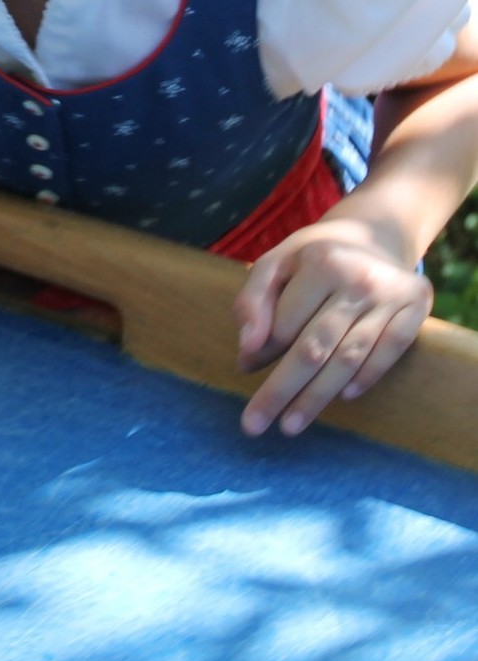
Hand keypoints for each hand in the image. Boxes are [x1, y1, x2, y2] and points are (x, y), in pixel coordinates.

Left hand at [233, 216, 432, 436]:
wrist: (373, 236)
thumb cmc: (312, 256)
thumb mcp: (276, 263)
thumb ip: (253, 300)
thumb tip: (246, 349)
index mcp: (322, 262)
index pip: (286, 323)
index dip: (262, 350)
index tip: (243, 369)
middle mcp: (360, 280)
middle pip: (315, 348)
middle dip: (282, 390)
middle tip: (254, 425)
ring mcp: (392, 297)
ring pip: (349, 358)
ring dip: (317, 397)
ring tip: (290, 425)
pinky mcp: (417, 310)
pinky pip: (388, 353)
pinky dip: (365, 377)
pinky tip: (341, 398)